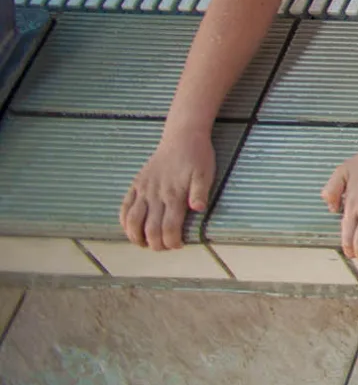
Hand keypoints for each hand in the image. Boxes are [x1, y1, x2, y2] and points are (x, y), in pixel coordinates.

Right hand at [120, 128, 214, 249]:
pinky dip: (124, 221)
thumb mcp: (205, 173)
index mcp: (174, 195)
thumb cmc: (197, 156)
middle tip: (164, 247)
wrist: (182, 136)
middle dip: (156, 244)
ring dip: (136, 237)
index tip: (178, 245)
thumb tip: (198, 210)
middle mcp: (155, 195)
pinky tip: (129, 229)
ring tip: (144, 243)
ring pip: (132, 220)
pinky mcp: (136, 184)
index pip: (169, 227)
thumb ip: (200, 192)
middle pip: (150, 229)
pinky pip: (125, 206)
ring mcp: (143, 190)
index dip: (172, 241)